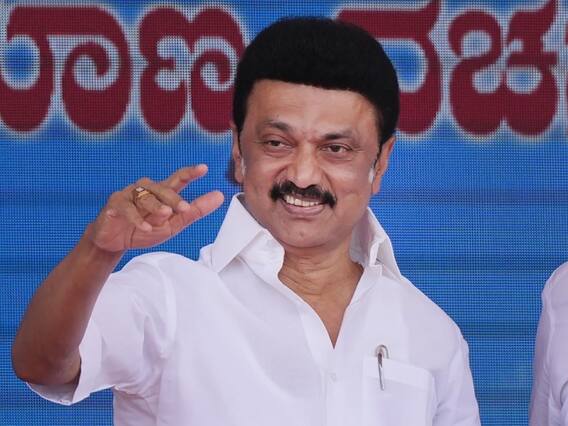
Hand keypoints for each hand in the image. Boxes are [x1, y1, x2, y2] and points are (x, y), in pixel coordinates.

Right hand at [88, 165, 223, 252]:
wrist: (114, 242)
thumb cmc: (145, 228)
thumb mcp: (174, 224)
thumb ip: (195, 211)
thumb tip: (220, 196)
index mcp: (162, 192)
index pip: (178, 179)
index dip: (190, 173)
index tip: (204, 168)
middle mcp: (146, 189)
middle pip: (162, 188)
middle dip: (173, 198)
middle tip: (184, 208)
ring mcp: (129, 195)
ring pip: (145, 197)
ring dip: (155, 207)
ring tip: (165, 215)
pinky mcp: (114, 205)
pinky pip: (127, 209)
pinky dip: (137, 219)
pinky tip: (146, 228)